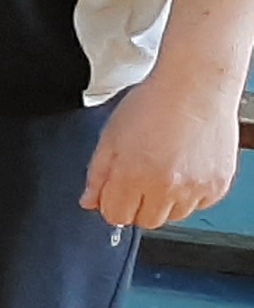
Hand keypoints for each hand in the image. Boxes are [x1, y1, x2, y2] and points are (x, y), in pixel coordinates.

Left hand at [81, 62, 238, 234]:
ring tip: (163, 169)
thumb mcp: (110, 136)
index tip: (114, 194)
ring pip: (173, 216)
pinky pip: (199, 205)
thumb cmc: (153, 104)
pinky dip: (190, 194)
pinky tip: (184, 168)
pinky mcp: (218, 185)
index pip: (116, 216)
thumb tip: (90, 201)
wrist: (195, 86)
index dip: (111, 204)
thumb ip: (97, 174)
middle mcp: (165, 187)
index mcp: (132, 175)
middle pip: (145, 221)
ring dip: (164, 201)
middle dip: (137, 205)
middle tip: (139, 179)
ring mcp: (195, 188)